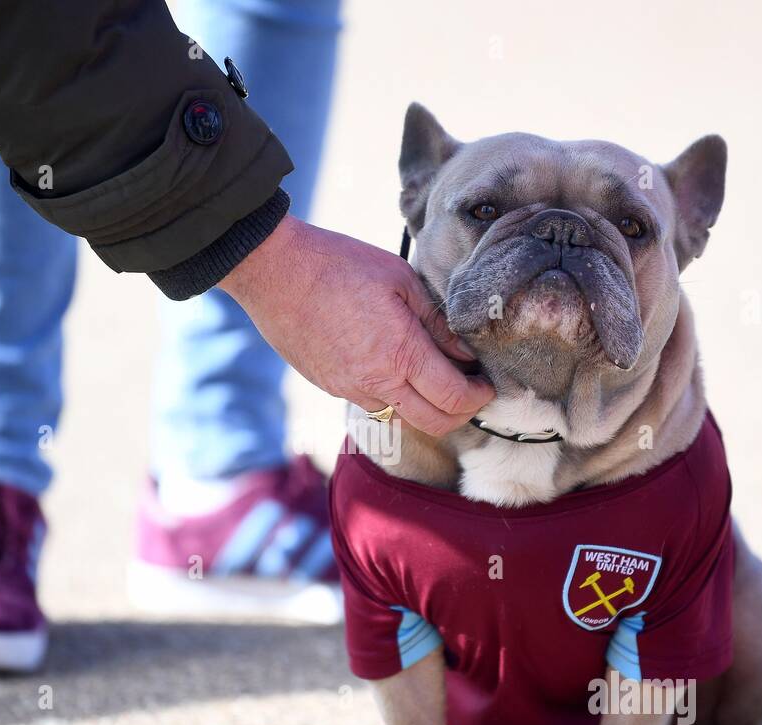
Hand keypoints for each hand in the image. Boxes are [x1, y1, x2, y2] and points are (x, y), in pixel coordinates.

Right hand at [219, 215, 492, 435]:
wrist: (274, 272)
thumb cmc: (338, 264)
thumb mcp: (400, 279)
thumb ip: (437, 320)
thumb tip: (465, 351)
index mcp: (400, 353)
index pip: (453, 397)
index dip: (478, 397)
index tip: (487, 384)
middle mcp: (376, 382)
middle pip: (433, 424)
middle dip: (460, 413)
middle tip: (471, 391)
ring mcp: (350, 389)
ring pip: (402, 416)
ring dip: (425, 405)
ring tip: (433, 374)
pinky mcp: (330, 387)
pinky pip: (373, 403)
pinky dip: (394, 394)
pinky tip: (394, 365)